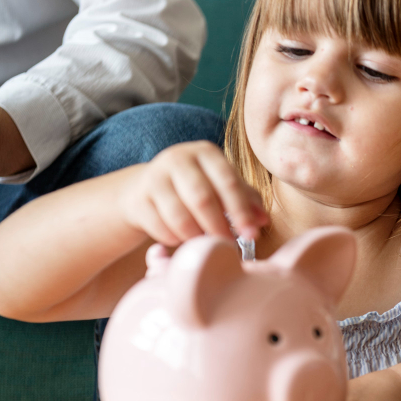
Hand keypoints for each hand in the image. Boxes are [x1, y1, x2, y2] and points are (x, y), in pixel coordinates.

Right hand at [119, 140, 267, 246]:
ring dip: (196, 236)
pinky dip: (175, 239)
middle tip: (229, 247)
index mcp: (205, 153)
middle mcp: (178, 158)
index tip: (253, 235)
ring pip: (179, 215)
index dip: (242, 211)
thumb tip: (263, 220)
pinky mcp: (138, 199)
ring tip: (207, 246)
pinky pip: (160, 227)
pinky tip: (183, 241)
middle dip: (219, 227)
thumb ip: (246, 199)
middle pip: (202, 199)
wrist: (146, 189)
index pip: (228, 182)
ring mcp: (154, 177)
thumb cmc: (195, 188)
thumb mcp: (221, 186)